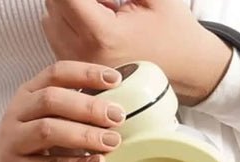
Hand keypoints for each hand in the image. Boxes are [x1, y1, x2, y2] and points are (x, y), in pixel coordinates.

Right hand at [0, 61, 126, 161]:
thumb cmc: (33, 149)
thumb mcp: (51, 123)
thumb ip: (76, 114)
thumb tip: (118, 108)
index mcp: (29, 95)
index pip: (56, 73)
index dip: (86, 73)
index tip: (115, 79)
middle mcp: (19, 113)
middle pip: (52, 100)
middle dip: (89, 106)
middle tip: (118, 116)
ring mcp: (15, 141)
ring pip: (48, 130)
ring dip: (85, 134)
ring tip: (112, 141)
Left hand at [42, 0, 232, 104]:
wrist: (190, 70)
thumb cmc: (175, 31)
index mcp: (103, 35)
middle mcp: (87, 57)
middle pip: (53, 4)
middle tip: (108, 2)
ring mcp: (83, 70)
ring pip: (50, 21)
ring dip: (70, 8)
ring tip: (104, 14)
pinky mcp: (83, 77)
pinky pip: (57, 39)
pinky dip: (71, 26)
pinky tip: (99, 29)